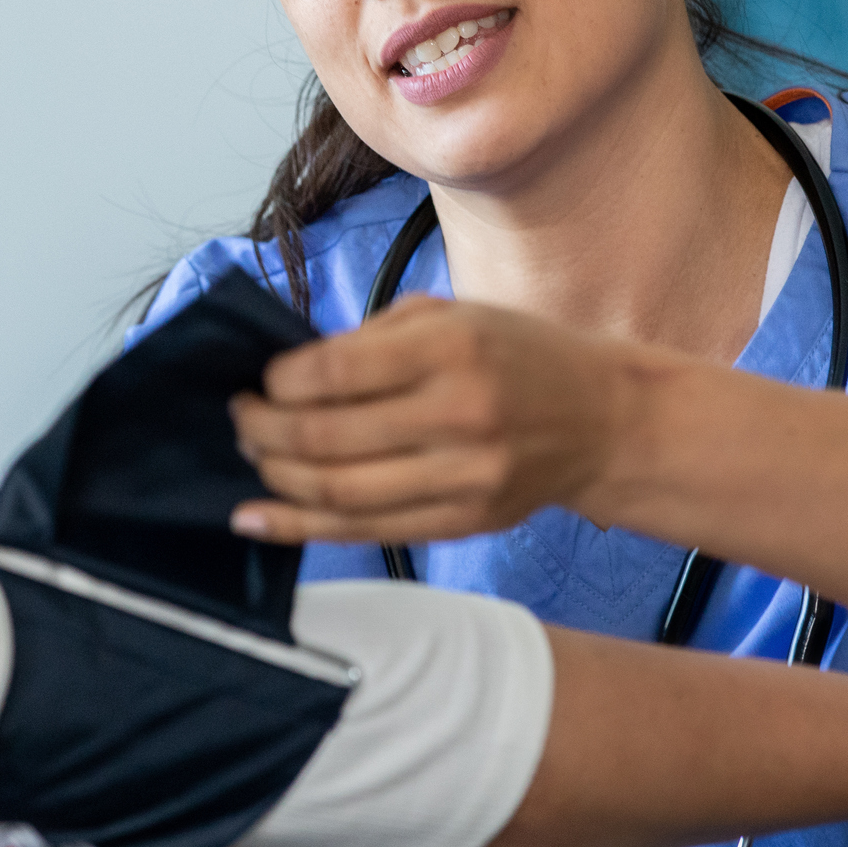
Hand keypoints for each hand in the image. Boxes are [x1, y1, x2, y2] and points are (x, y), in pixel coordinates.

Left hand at [229, 294, 645, 542]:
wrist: (606, 419)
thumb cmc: (520, 355)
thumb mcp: (453, 316)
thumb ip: (372, 339)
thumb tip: (289, 373)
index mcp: (453, 348)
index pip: (336, 371)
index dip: (280, 380)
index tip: (261, 378)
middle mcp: (459, 415)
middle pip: (326, 437)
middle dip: (263, 429)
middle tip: (242, 417)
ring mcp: (463, 478)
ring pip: (337, 492)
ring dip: (275, 477)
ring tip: (252, 456)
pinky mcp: (463, 523)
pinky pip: (363, 531)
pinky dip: (299, 527)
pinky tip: (257, 517)